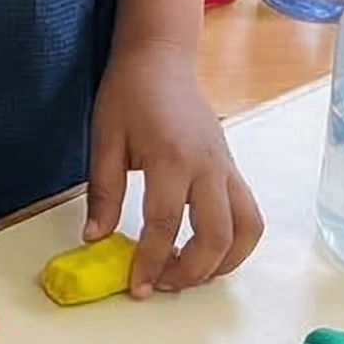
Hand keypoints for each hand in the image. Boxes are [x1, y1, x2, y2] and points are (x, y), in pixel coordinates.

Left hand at [87, 43, 263, 296]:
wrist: (160, 57)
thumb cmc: (127, 93)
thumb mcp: (104, 137)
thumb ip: (103, 191)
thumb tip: (95, 239)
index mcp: (171, 157)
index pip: (164, 224)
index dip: (150, 262)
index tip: (135, 286)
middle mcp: (208, 166)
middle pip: (214, 236)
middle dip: (190, 271)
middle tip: (160, 284)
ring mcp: (227, 167)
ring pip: (245, 230)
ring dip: (223, 263)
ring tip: (190, 273)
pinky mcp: (234, 168)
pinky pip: (249, 215)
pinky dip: (236, 243)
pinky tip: (208, 250)